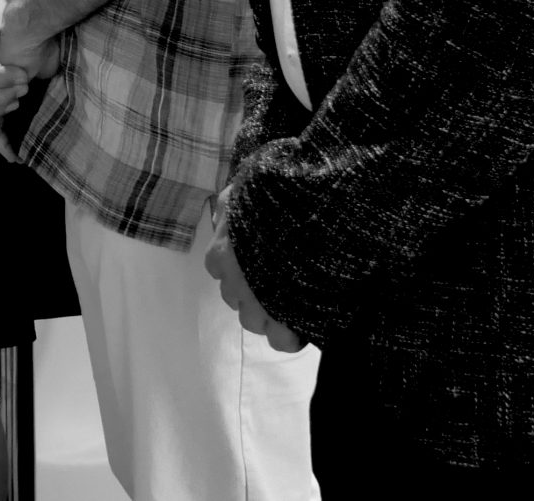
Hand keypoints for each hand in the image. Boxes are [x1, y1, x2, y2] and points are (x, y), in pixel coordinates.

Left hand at [203, 204, 304, 352]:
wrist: (315, 217)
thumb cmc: (279, 201)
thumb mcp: (245, 192)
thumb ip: (229, 205)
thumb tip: (222, 215)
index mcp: (221, 253)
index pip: (218, 268)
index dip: (237, 265)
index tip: (257, 260)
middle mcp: (234, 283)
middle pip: (235, 297)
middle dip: (251, 290)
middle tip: (277, 278)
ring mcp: (257, 307)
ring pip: (253, 321)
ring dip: (268, 312)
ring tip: (293, 297)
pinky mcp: (284, 323)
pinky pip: (281, 341)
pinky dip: (291, 334)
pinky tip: (304, 319)